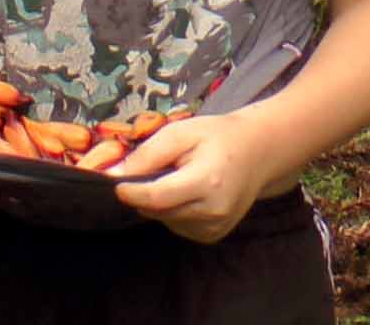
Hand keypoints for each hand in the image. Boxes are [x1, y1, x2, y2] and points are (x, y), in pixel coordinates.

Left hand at [110, 112, 277, 242]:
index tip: (114, 184)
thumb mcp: (179, 133)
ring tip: (177, 177)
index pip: (158, 198)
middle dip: (144, 193)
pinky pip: (176, 225)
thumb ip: (147, 154)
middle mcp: (213, 211)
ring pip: (164, 219)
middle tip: (156, 168)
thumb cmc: (215, 138)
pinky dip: (171, 210)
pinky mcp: (213, 235)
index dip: (132, 193)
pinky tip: (185, 192)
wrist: (256, 154)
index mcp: (207, 182)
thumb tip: (113, 174)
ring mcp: (215, 227)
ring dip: (158, 202)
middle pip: (158, 210)